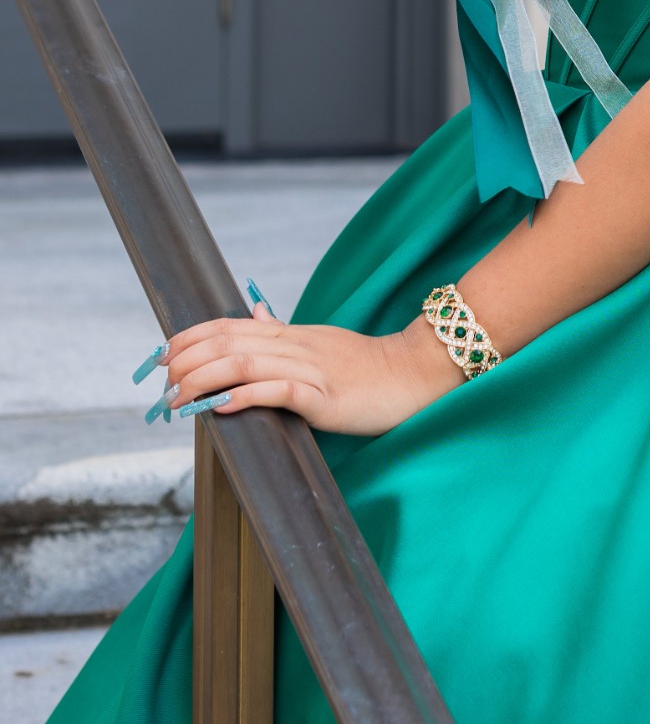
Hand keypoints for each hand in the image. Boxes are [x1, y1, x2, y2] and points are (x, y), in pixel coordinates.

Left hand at [162, 304, 459, 434]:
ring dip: (204, 380)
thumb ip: (283, 335)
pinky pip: (280, 392)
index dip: (191, 337)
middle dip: (187, 361)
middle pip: (230, 343)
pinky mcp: (326, 398)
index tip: (162, 354)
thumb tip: (253, 318)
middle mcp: (295, 346)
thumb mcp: (320, 344)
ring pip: (246, 364)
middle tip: (161, 384)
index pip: (230, 326)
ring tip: (177, 399)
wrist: (414, 374)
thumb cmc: (366, 367)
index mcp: (291, 335)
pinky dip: (247, 396)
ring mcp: (311, 370)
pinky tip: (222, 406)